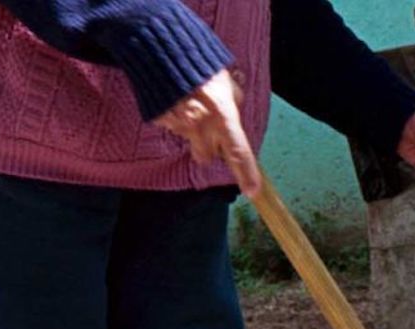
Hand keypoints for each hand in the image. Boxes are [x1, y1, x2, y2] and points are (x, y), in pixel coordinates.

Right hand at [156, 69, 260, 197]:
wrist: (164, 51)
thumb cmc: (200, 64)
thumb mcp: (225, 81)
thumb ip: (234, 102)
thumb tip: (236, 113)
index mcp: (222, 115)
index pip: (238, 151)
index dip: (246, 173)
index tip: (252, 191)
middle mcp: (201, 126)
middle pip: (208, 157)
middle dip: (210, 148)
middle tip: (210, 127)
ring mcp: (179, 126)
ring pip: (190, 143)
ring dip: (194, 133)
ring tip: (192, 107)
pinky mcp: (163, 121)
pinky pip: (174, 129)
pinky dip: (178, 120)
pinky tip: (179, 102)